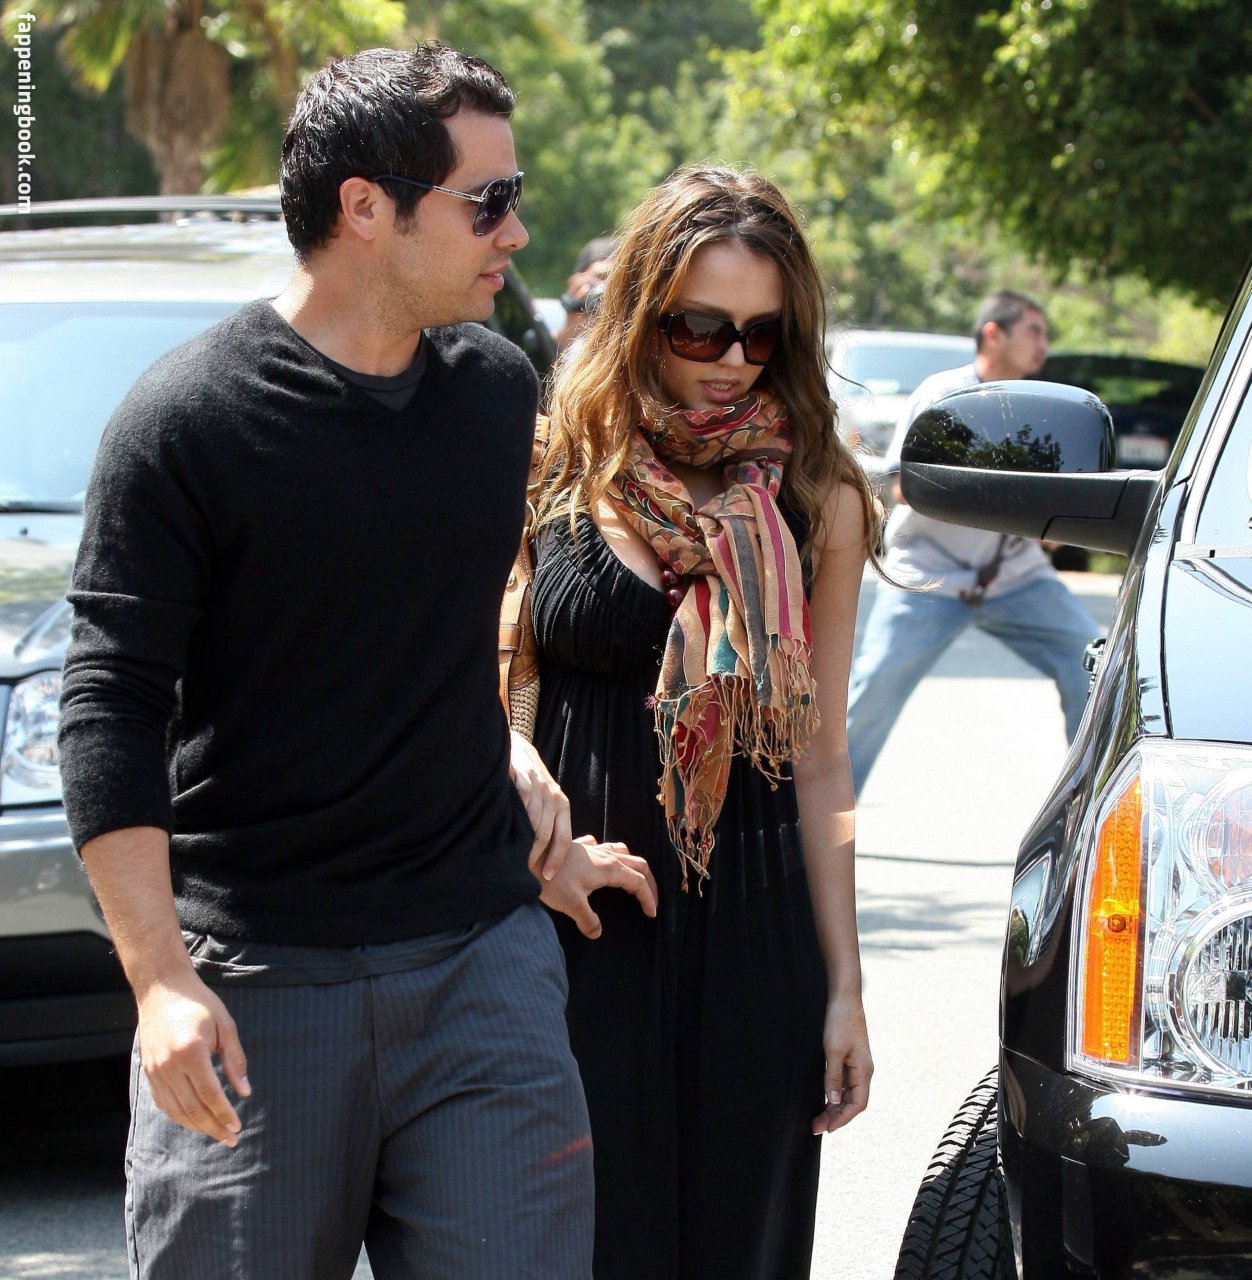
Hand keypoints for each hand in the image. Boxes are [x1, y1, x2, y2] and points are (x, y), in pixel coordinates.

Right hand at [135, 969, 250, 1146]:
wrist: (162, 989)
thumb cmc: (199, 1004)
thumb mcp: (226, 1025)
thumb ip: (235, 1060)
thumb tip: (245, 1092)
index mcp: (191, 1052)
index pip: (210, 1094)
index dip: (224, 1114)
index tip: (238, 1127)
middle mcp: (170, 1066)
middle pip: (193, 1108)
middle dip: (213, 1127)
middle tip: (231, 1139)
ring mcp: (155, 1071)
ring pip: (177, 1111)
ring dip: (197, 1126)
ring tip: (216, 1134)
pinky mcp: (148, 1073)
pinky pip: (164, 1104)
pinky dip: (180, 1117)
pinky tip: (195, 1121)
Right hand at [509, 731, 571, 880]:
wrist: (517, 748)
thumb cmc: (529, 782)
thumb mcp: (543, 800)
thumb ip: (545, 822)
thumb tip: (542, 857)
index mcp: (562, 805)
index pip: (564, 838)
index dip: (556, 860)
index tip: (549, 877)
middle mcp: (554, 796)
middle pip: (547, 834)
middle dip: (537, 856)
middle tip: (525, 873)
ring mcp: (540, 786)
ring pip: (534, 821)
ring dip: (524, 842)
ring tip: (513, 858)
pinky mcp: (525, 775)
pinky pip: (523, 801)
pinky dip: (515, 818)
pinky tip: (505, 830)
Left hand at [539, 835, 657, 938]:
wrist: (529, 856)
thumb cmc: (551, 880)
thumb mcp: (572, 905)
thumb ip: (588, 920)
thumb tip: (596, 932)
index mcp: (610, 869)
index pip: (639, 882)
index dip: (648, 898)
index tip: (651, 914)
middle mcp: (605, 855)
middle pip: (638, 864)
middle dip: (648, 882)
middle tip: (650, 899)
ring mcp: (593, 848)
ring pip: (622, 853)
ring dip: (632, 866)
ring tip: (632, 880)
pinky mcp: (580, 847)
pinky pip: (603, 847)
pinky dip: (611, 855)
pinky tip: (602, 861)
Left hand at [811, 993, 872, 1134]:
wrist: (844, 998)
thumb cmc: (839, 1021)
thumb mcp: (832, 1050)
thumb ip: (833, 1076)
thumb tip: (833, 1101)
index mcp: (864, 1071)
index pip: (857, 1104)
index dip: (842, 1118)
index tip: (827, 1128)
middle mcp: (863, 1071)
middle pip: (852, 1102)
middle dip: (836, 1117)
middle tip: (815, 1127)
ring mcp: (857, 1066)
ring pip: (848, 1095)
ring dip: (834, 1108)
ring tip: (817, 1119)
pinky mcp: (850, 1060)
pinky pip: (844, 1084)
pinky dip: (835, 1095)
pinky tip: (824, 1101)